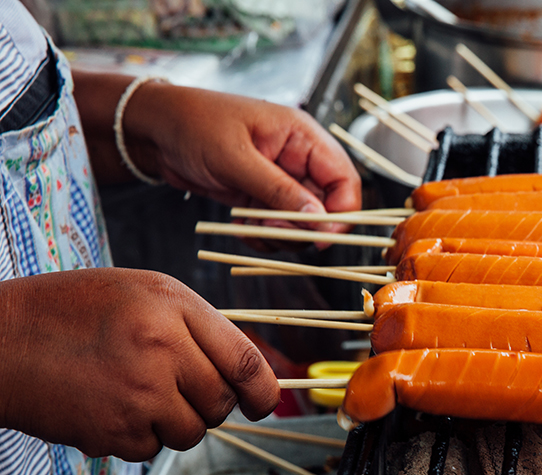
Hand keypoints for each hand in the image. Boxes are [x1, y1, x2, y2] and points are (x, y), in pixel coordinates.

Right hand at [0, 268, 279, 460]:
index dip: (264, 392)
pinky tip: (106, 406)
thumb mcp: (142, 293)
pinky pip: (152, 449)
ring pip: (191, 432)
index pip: (246, 363)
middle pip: (221, 404)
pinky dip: (136, 436)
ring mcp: (138, 394)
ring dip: (172, 423)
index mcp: (173, 307)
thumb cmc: (70, 311)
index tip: (263, 404)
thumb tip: (247, 377)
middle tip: (172, 387)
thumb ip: (198, 328)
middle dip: (207, 404)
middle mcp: (162, 348)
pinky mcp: (114, 432)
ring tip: (132, 392)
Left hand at [71, 72, 362, 244]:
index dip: (340, 214)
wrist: (155, 129)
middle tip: (271, 232)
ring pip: (302, 223)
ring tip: (250, 228)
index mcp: (303, 137)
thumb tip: (318, 218)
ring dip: (281, 236)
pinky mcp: (263, 197)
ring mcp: (282, 180)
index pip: (345, 181)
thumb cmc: (194, 125)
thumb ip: (279, 190)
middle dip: (302, 229)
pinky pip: (278, 227)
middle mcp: (299, 159)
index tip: (319, 239)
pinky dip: (263, 236)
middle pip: (326, 207)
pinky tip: (240, 227)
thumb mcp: (237, 158)